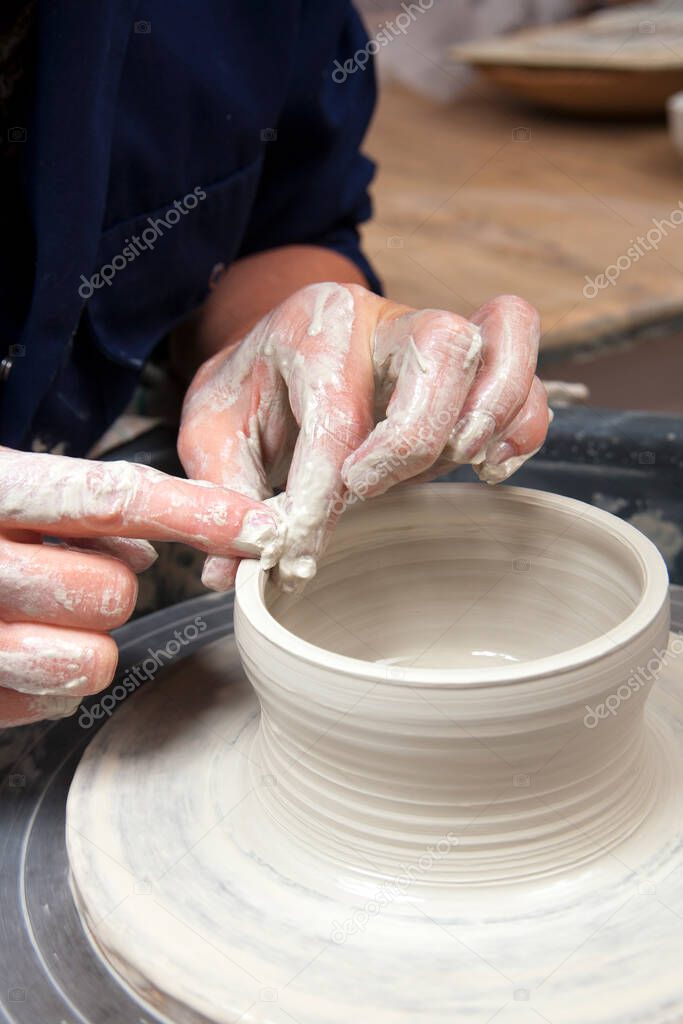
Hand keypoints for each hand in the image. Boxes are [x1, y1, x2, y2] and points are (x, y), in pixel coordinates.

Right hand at [0, 449, 278, 725]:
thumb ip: (70, 508)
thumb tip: (139, 547)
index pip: (108, 498)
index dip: (193, 513)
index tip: (258, 525)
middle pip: (112, 592)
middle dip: (108, 588)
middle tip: (65, 577)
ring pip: (92, 660)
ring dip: (83, 642)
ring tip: (39, 619)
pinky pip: (52, 705)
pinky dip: (47, 683)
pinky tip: (15, 653)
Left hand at [178, 283, 548, 591]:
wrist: (279, 351)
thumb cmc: (251, 391)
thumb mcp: (212, 431)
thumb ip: (222, 492)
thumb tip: (234, 570)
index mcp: (315, 322)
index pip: (335, 409)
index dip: (320, 492)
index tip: (297, 551)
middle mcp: (383, 317)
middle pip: (441, 345)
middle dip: (413, 436)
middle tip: (366, 489)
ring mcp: (434, 335)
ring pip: (500, 342)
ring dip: (488, 417)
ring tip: (456, 465)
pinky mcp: (471, 365)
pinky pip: (527, 372)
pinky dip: (524, 423)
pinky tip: (490, 467)